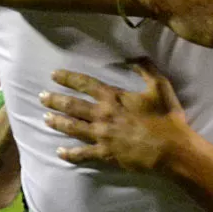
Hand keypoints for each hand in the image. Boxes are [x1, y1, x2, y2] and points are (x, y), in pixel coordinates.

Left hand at [42, 61, 189, 171]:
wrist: (171, 149)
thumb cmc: (167, 118)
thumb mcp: (161, 87)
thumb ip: (146, 70)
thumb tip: (133, 58)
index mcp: (114, 98)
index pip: (85, 84)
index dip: (68, 78)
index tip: (54, 75)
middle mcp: (103, 115)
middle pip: (72, 105)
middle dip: (55, 100)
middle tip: (41, 96)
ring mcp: (101, 136)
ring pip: (72, 127)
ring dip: (57, 122)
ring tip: (45, 118)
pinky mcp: (105, 154)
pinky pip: (82, 153)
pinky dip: (69, 153)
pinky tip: (60, 152)